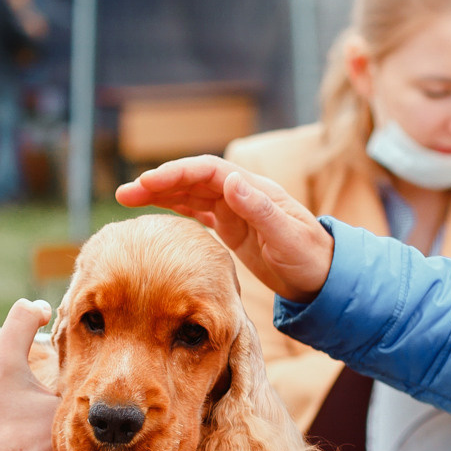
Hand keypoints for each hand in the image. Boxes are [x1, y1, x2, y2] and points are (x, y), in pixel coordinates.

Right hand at [115, 158, 333, 302]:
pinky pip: (196, 212)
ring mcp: (235, 210)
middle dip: (159, 182)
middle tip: (126, 193)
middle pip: (193, 179)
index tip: (150, 182)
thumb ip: (260, 210)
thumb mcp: (287, 238)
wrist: (324, 279)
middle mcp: (241, 195)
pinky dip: (173, 208)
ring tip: (127, 199)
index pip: (210, 171)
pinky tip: (153, 211)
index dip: (178, 173)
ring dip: (160, 194)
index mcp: (254, 191)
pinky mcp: (231, 228)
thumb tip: (232, 180)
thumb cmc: (311, 259)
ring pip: (190, 194)